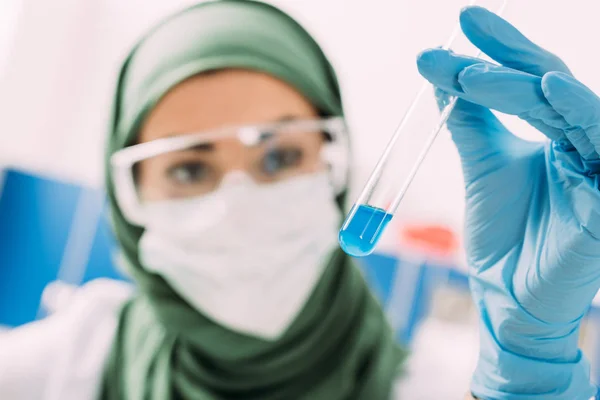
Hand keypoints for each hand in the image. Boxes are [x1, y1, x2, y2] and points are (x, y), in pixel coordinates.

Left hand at [418, 7, 599, 398]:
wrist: (506, 293)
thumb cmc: (503, 233)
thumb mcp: (482, 165)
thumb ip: (470, 120)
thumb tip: (443, 73)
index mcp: (555, 133)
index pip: (529, 79)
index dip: (499, 50)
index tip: (461, 25)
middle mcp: (582, 143)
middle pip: (548, 83)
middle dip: (506, 55)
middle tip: (462, 31)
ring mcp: (598, 167)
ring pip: (569, 108)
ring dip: (524, 82)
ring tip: (478, 69)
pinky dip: (577, 111)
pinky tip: (549, 88)